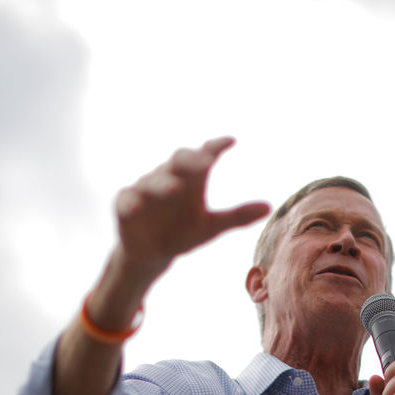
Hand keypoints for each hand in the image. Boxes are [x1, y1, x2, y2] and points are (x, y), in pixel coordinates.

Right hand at [115, 137, 269, 272]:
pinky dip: (130, 202)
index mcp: (192, 178)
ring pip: (153, 180)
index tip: (231, 142)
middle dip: (189, 160)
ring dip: (163, 183)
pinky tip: (136, 206)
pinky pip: (126, 200)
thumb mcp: (212, 227)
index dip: (215, 146)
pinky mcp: (125, 205)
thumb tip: (269, 206)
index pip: (205, 155)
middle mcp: (169, 176)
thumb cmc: (185, 232)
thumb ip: (237, 216)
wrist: (153, 253)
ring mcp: (145, 189)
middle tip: (204, 163)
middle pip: (178, 160)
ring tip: (174, 189)